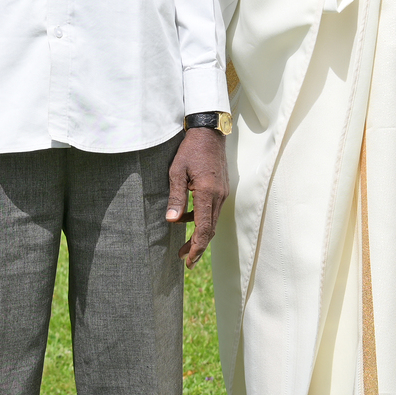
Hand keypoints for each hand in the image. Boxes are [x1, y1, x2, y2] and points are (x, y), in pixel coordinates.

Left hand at [167, 127, 227, 267]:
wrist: (209, 133)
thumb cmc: (190, 150)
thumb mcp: (176, 171)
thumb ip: (175, 197)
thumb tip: (172, 221)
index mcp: (207, 192)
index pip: (204, 228)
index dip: (197, 247)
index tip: (189, 261)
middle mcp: (219, 195)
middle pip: (210, 229)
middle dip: (198, 246)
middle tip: (184, 260)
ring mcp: (223, 192)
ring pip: (212, 220)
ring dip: (200, 234)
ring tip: (184, 245)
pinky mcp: (222, 189)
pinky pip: (212, 210)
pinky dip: (201, 219)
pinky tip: (186, 219)